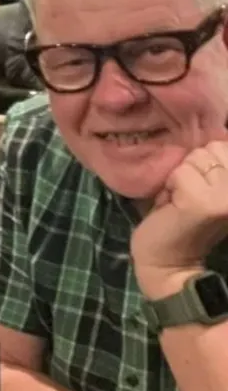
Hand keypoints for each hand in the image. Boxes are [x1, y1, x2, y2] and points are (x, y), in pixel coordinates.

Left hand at [131, 141, 227, 297]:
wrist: (168, 261)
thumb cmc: (181, 218)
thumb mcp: (205, 183)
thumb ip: (216, 160)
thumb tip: (219, 128)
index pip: (225, 143)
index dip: (205, 162)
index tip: (202, 187)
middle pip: (210, 148)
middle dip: (191, 169)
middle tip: (188, 196)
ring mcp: (227, 196)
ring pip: (194, 159)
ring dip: (180, 179)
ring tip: (181, 201)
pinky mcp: (204, 204)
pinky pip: (179, 174)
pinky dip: (169, 188)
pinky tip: (173, 207)